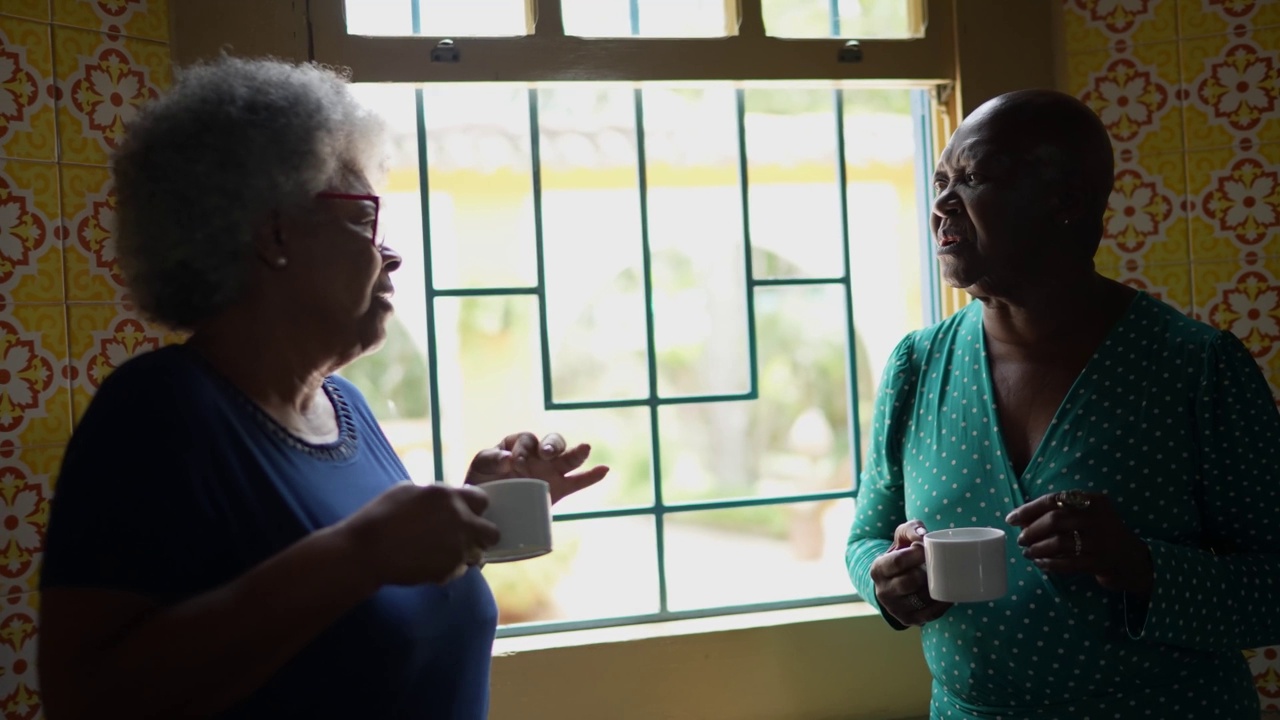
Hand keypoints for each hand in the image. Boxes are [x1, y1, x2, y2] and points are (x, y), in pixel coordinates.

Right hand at [339, 483, 499, 586]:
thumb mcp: (408, 490)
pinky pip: (460, 570)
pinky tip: (430, 565)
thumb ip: (435, 494)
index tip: (465, 514)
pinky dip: (450, 569)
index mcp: (449, 496)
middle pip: (492, 532)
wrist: (367, 550)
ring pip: (479, 554)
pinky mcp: (449, 570)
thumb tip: (446, 498)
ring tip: (443, 554)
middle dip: (481, 535)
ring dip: (466, 555)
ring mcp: (457, 547)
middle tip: (463, 538)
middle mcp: (460, 520)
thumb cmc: (380, 516)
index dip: (474, 509)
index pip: (483, 500)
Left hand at [464, 431, 609, 504]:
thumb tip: (508, 459)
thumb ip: (489, 459)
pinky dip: (592, 476)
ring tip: (585, 449)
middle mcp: (537, 455)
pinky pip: (578, 481)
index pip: (525, 440)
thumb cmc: (481, 484)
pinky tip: (604, 470)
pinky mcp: (559, 489)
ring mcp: (550, 471)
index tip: (515, 463)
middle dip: (552, 445)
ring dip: (575, 453)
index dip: (523, 448)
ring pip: (568, 458)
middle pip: (552, 442)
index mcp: (517, 445)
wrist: (487, 512)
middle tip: (546, 454)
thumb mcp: (479, 468)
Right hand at [869, 520, 952, 625]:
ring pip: (920, 600)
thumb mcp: (901, 538)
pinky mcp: (908, 619)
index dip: (916, 554)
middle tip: (936, 565)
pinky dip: (941, 605)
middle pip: (909, 582)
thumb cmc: (902, 554)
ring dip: (934, 589)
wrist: (893, 581)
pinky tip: (947, 595)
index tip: (926, 548)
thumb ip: (911, 529)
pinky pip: (929, 614)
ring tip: (943, 579)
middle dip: (926, 573)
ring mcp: (894, 608)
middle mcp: (882, 591)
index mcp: (878, 569)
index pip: (897, 561)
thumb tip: (924, 535)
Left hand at [1006, 490, 1152, 594]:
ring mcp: (1102, 541)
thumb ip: (1058, 514)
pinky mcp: (1102, 562)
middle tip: (1021, 540)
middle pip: (1055, 520)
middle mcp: (1100, 517)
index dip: (1029, 509)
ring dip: (1038, 548)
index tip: (1011, 519)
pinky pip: (1068, 563)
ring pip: (1059, 543)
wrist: (1133, 560)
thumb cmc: (1100, 535)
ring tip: (1028, 553)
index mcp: (1094, 501)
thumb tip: (1020, 519)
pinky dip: (1050, 564)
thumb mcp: (1086, 517)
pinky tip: (1041, 564)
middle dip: (1032, 530)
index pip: (1054, 500)